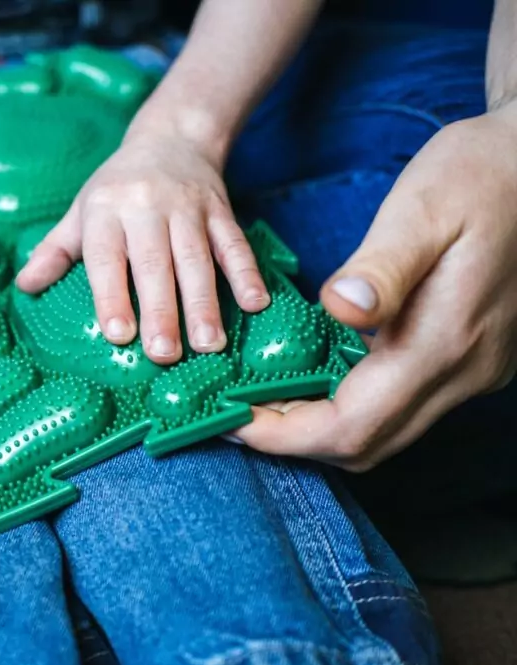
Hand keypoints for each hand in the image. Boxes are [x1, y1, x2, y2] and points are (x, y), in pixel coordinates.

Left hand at [15, 128, 269, 364]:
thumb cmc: (117, 189)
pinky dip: (248, 273)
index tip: (117, 335)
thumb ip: (55, 252)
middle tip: (164, 355)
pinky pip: (235, 244)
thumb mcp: (81, 212)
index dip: (111, 296)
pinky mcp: (222, 211)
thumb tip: (23, 288)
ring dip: (205, 303)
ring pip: (197, 259)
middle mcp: (147, 208)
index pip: (107, 258)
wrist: (172, 138)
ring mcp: (189, 209)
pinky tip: (257, 305)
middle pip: (155, 264)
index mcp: (107, 211)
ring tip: (208, 345)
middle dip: (161, 311)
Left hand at [235, 108, 516, 469]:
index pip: (351, 426)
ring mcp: (472, 370)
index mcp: (443, 342)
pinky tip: (314, 373)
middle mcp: (462, 371)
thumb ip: (381, 268)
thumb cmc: (480, 176)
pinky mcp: (471, 359)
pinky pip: (400, 405)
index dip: (283, 435)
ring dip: (319, 425)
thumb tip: (337, 308)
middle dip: (292, 438)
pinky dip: (349, 403)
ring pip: (384, 430)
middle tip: (234, 409)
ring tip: (262, 395)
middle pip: (365, 443)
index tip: (229, 419)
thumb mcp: (424, 209)